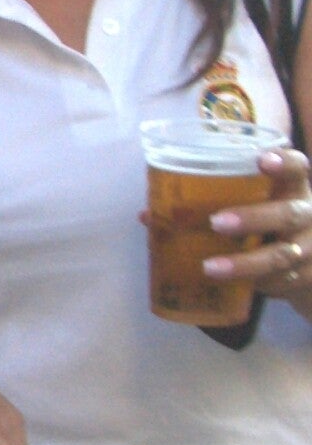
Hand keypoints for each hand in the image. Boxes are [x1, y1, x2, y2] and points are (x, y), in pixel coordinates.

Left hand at [203, 146, 311, 306]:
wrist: (309, 265)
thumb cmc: (265, 225)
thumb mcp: (250, 208)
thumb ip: (208, 205)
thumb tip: (148, 214)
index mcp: (292, 189)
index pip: (297, 169)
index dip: (284, 163)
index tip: (262, 160)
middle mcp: (306, 215)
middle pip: (288, 213)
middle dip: (252, 218)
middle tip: (217, 222)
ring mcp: (308, 248)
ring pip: (280, 255)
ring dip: (243, 263)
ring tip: (209, 267)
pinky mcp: (304, 278)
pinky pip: (279, 282)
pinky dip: (251, 284)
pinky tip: (226, 285)